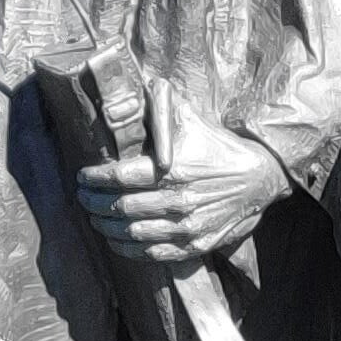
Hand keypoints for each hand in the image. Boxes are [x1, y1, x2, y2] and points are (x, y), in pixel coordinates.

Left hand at [79, 84, 288, 269]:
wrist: (259, 177)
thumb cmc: (217, 146)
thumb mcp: (190, 119)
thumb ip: (159, 106)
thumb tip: (133, 88)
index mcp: (173, 168)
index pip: (119, 176)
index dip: (94, 178)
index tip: (82, 176)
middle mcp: (178, 200)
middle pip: (120, 206)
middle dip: (93, 202)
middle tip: (82, 198)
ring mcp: (187, 226)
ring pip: (132, 232)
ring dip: (106, 227)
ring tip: (93, 218)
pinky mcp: (196, 244)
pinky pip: (153, 253)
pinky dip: (129, 250)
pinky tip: (116, 241)